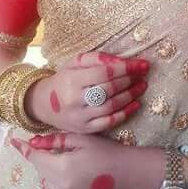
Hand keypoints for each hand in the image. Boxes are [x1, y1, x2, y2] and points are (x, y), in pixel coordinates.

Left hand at [10, 130, 164, 188]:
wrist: (128, 171)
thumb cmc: (105, 150)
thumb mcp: (80, 139)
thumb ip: (54, 142)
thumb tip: (32, 142)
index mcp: (61, 167)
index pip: (34, 157)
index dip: (23, 148)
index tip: (14, 142)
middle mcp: (61, 186)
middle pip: (40, 171)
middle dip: (44, 159)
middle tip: (61, 151)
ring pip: (46, 185)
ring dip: (50, 175)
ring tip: (66, 165)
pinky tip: (56, 187)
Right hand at [24, 51, 149, 134]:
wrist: (43, 104)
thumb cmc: (64, 80)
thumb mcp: (75, 63)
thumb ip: (97, 59)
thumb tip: (122, 61)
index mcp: (72, 80)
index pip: (104, 73)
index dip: (126, 68)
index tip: (142, 64)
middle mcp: (75, 99)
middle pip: (109, 89)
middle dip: (130, 80)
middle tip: (143, 74)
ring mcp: (80, 117)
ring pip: (111, 106)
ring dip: (131, 96)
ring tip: (142, 86)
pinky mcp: (85, 129)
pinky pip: (109, 122)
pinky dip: (125, 113)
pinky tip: (136, 104)